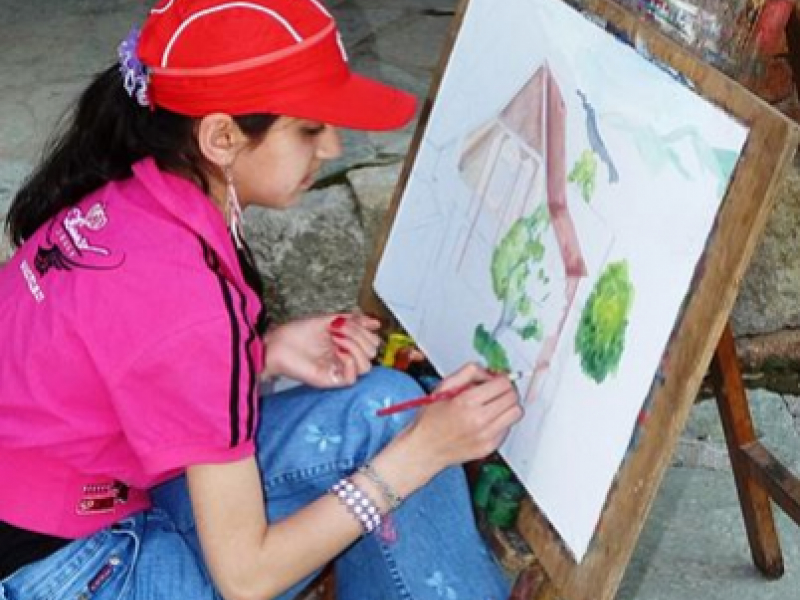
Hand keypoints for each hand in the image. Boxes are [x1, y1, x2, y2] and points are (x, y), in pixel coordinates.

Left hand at [262, 312, 381, 387]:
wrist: (276, 344)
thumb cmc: (296, 334)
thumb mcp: (329, 319)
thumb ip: (354, 320)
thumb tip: (375, 323)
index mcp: (346, 344)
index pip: (372, 342)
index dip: (365, 331)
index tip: (347, 322)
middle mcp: (344, 357)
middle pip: (371, 353)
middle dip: (359, 336)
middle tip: (340, 330)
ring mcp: (338, 369)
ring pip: (366, 366)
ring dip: (355, 347)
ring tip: (337, 340)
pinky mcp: (331, 380)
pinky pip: (352, 378)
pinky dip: (349, 362)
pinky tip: (338, 352)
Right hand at [401, 363, 523, 472]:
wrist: (424, 448)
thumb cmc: (431, 418)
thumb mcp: (443, 387)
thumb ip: (469, 373)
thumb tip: (490, 373)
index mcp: (467, 402)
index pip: (503, 384)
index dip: (501, 378)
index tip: (496, 379)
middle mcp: (479, 420)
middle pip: (513, 398)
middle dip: (507, 391)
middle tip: (496, 391)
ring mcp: (486, 436)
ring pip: (515, 414)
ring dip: (507, 406)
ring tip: (493, 406)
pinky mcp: (489, 447)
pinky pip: (507, 429)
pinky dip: (501, 422)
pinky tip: (486, 421)